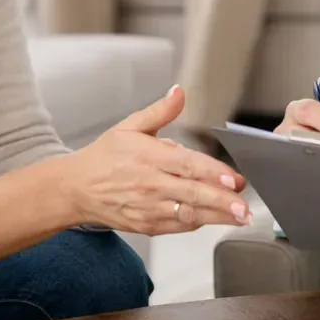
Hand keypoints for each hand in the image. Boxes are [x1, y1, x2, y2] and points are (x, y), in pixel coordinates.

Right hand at [60, 85, 249, 234]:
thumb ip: (160, 111)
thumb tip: (179, 91)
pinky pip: (176, 227)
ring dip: (216, 217)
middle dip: (222, 202)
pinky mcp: (146, 226)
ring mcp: (148, 208)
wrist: (75, 189)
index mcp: (148, 156)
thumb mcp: (129, 126)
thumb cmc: (104, 156)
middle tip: (245, 206)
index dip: (212, 173)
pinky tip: (214, 219)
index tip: (233, 179)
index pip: (187, 165)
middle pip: (192, 194)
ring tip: (239, 217)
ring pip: (188, 215)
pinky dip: (196, 223)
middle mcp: (150, 184)